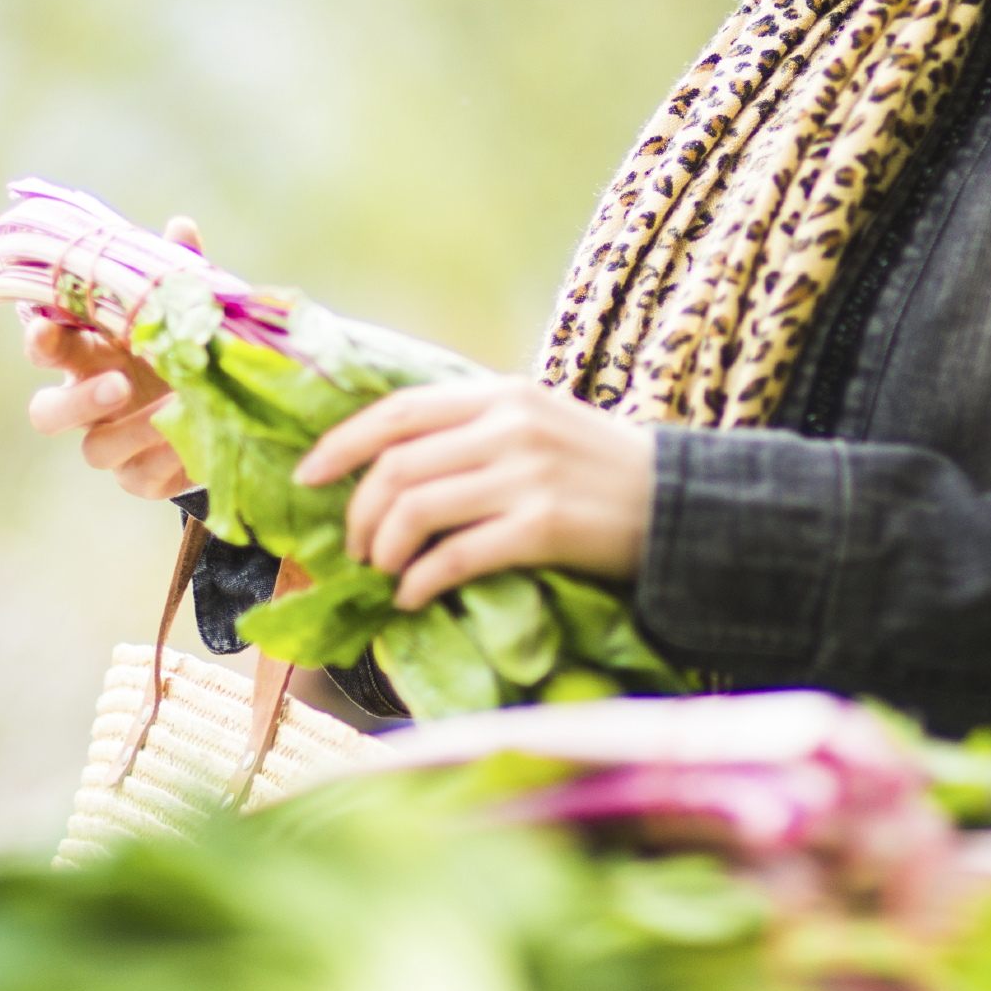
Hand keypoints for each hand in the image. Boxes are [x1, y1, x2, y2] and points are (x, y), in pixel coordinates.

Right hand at [23, 215, 200, 499]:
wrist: (221, 405)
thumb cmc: (183, 345)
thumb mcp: (185, 309)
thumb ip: (179, 274)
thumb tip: (180, 227)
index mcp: (90, 352)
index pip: (48, 346)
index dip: (40, 339)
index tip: (44, 328)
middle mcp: (88, 399)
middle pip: (48, 413)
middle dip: (79, 400)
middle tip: (119, 383)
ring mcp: (110, 442)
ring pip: (93, 452)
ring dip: (131, 432)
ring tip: (171, 413)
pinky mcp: (139, 476)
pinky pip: (139, 479)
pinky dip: (165, 463)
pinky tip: (189, 446)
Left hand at [295, 379, 652, 610]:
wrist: (683, 505)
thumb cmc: (605, 470)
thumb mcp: (543, 423)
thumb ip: (479, 428)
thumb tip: (396, 461)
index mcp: (504, 393)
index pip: (399, 411)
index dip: (342, 444)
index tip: (308, 476)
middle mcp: (510, 426)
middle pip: (397, 466)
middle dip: (360, 514)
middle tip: (357, 549)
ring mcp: (527, 474)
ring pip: (415, 510)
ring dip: (383, 550)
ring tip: (385, 572)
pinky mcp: (544, 527)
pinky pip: (455, 557)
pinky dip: (419, 582)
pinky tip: (413, 597)